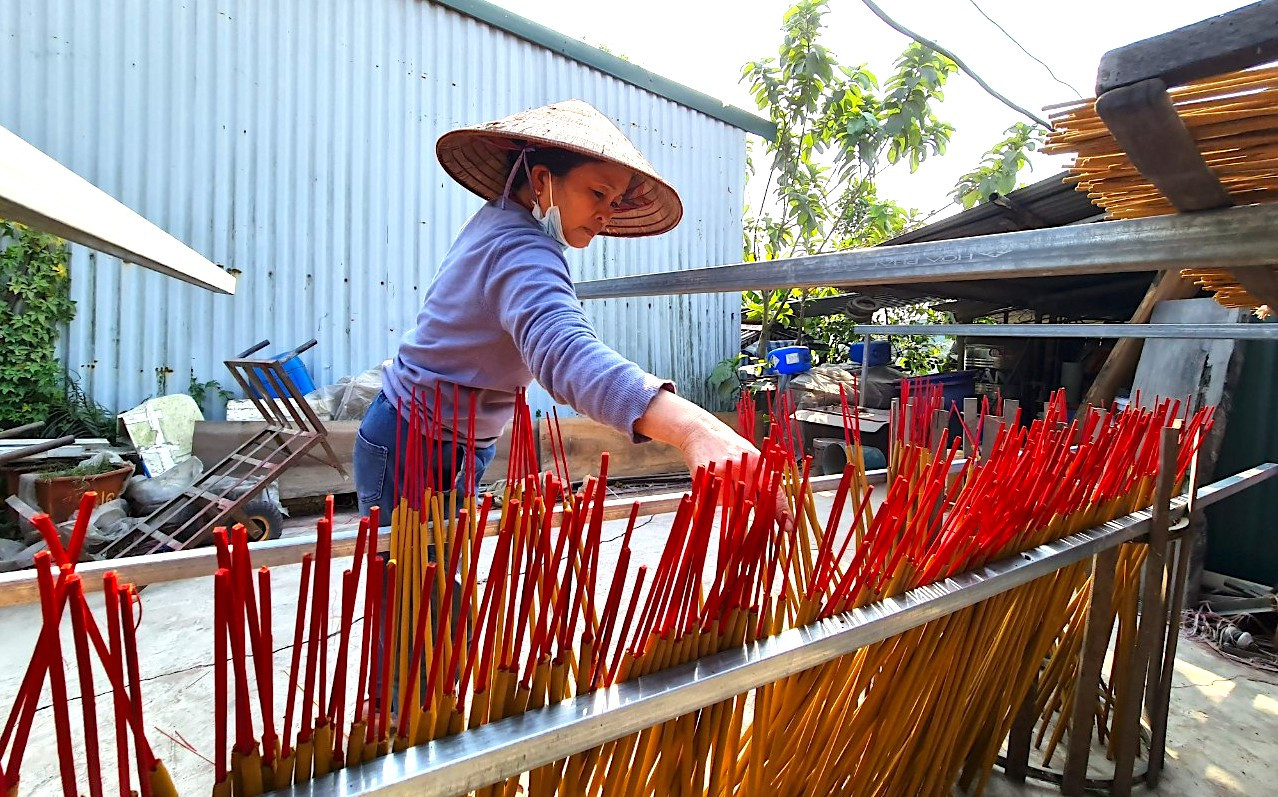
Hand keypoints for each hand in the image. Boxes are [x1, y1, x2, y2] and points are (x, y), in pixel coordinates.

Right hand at [635, 391, 792, 528]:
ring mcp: (722, 473)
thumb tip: (775, 502)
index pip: (772, 490)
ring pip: (734, 503)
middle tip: (751, 504)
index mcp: (755, 460)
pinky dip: (720, 497)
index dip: (780, 510)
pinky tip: (719, 483)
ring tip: (729, 482)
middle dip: (754, 507)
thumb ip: (761, 476)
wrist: (700, 431)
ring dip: (734, 501)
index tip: (787, 526)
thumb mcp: (750, 455)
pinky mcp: (706, 479)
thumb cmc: (727, 444)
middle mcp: (739, 467)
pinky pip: (718, 500)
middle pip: (752, 501)